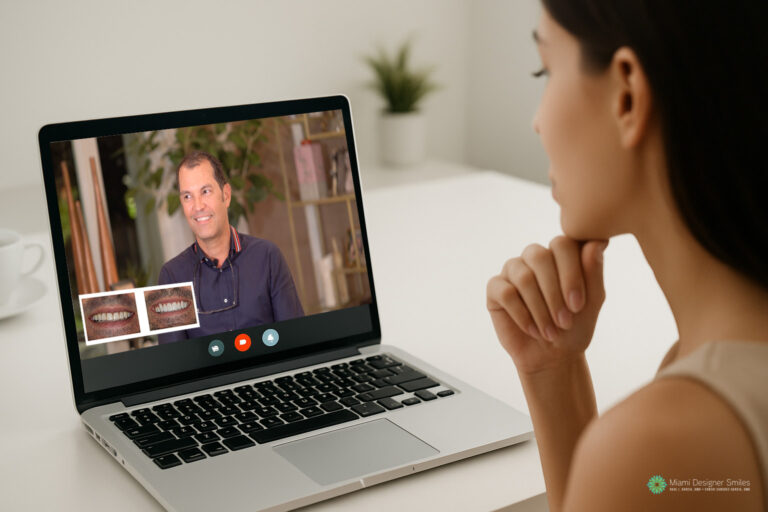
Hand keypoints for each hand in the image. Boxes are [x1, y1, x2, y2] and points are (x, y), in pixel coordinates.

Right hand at [486, 236, 607, 374]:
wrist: (552, 356)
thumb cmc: (575, 326)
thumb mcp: (592, 301)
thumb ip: (594, 270)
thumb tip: (598, 241)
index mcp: (560, 253)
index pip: (563, 243)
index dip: (571, 273)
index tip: (578, 305)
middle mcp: (535, 256)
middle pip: (540, 257)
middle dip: (554, 293)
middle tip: (565, 322)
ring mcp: (513, 269)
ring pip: (523, 277)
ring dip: (540, 309)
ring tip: (550, 332)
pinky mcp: (495, 287)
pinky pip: (506, 293)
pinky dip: (522, 315)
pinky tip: (532, 330)